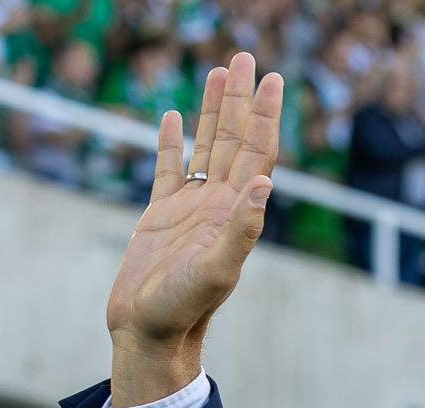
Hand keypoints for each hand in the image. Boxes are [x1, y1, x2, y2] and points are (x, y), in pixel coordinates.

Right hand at [107, 52, 283, 405]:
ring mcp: (190, 208)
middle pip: (234, 139)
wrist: (150, 334)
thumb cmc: (183, 309)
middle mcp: (218, 204)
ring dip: (213, 111)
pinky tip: (174, 116)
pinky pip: (170, 168)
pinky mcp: (160, 215)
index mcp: (235, 212)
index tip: (273, 78)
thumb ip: (241, 230)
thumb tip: (264, 184)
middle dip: (241, 99)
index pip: (257, 153)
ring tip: (218, 72)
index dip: (266, 115)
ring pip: (206, 147)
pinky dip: (174, 141)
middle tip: (245, 56)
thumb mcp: (216, 270)